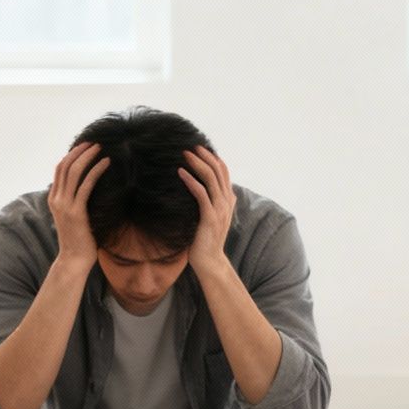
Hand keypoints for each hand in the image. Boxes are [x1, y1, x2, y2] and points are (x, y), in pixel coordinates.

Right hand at [48, 141, 110, 268]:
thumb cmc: (79, 239)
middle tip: (94, 142)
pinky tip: (106, 163)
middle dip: (80, 151)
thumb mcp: (73, 216)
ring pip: (74, 172)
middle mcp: (56, 199)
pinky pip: (86, 185)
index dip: (72, 155)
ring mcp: (64, 205)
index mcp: (54, 199)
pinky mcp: (76, 212)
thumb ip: (75, 201)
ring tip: (100, 148)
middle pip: (65, 166)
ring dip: (88, 157)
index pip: (60, 169)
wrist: (73, 259)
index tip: (85, 146)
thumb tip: (88, 189)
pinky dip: (96, 171)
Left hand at [178, 145, 235, 272]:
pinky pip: (201, 194)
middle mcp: (225, 203)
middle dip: (205, 156)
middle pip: (218, 172)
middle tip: (191, 147)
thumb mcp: (210, 218)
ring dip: (198, 164)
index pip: (224, 173)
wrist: (210, 262)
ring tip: (185, 155)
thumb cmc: (205, 241)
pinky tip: (181, 173)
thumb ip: (210, 204)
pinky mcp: (209, 218)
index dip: (214, 159)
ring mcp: (219, 210)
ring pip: (211, 179)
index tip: (201, 149)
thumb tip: (200, 191)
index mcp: (227, 201)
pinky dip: (191, 181)